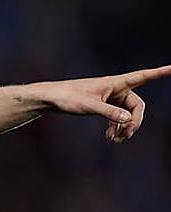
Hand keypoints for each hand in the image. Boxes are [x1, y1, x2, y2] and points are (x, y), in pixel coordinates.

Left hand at [41, 64, 170, 143]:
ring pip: (127, 113)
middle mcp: (116, 88)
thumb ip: (110, 113)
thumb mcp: (90, 106)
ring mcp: (110, 97)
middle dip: (134, 122)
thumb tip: (129, 120)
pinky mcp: (103, 105)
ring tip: (115, 140)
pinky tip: (110, 137)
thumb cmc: (68, 97)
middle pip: (137, 105)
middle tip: (125, 136)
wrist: (51, 98)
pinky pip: (117, 117)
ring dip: (124, 127)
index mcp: (115, 82)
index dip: (160, 72)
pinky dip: (116, 126)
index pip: (144, 76)